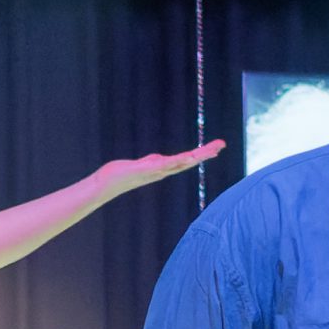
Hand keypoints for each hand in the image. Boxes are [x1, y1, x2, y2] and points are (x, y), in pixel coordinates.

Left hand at [96, 139, 225, 197]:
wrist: (106, 184)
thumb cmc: (121, 175)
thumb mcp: (141, 165)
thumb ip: (152, 163)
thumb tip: (159, 159)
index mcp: (163, 169)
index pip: (187, 161)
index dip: (203, 155)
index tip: (217, 148)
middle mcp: (162, 171)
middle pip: (189, 161)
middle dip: (206, 153)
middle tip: (222, 144)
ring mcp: (155, 171)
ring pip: (180, 163)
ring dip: (196, 157)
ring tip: (211, 150)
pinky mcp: (145, 170)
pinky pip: (165, 165)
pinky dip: (178, 161)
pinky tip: (188, 157)